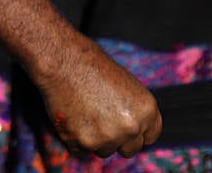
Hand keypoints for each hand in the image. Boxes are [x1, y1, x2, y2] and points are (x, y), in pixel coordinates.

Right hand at [37, 39, 161, 157]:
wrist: (62, 61)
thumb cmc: (91, 68)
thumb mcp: (126, 87)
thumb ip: (134, 112)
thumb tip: (130, 132)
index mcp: (147, 110)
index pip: (148, 138)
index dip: (135, 134)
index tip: (122, 128)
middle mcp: (132, 127)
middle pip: (129, 149)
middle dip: (116, 140)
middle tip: (99, 122)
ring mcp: (109, 136)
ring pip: (104, 150)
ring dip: (94, 138)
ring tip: (82, 112)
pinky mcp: (85, 142)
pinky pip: (81, 149)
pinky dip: (74, 137)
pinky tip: (70, 115)